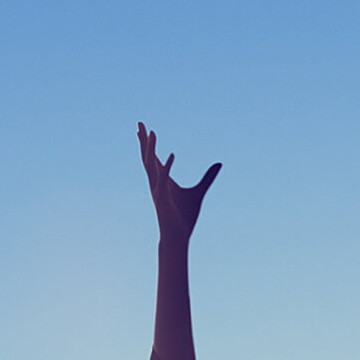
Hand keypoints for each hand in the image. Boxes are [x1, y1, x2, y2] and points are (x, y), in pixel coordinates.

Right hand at [138, 123, 220, 245]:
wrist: (178, 236)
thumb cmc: (184, 216)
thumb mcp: (200, 192)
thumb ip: (208, 177)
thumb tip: (219, 164)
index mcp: (162, 181)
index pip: (153, 158)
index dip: (148, 144)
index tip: (145, 129)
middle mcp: (156, 183)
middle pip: (147, 158)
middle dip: (144, 140)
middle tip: (140, 122)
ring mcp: (158, 190)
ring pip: (152, 166)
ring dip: (151, 149)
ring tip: (152, 132)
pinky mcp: (163, 199)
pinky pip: (164, 180)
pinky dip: (168, 167)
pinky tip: (173, 154)